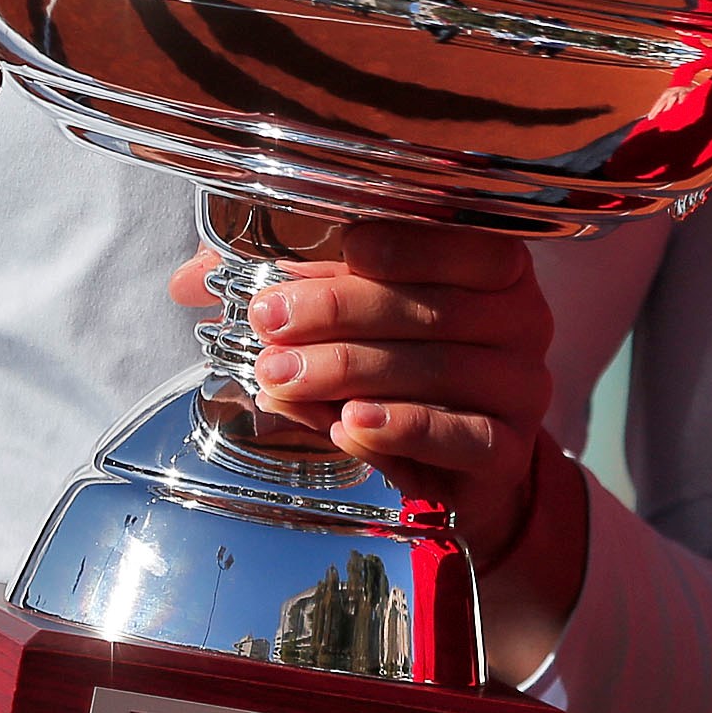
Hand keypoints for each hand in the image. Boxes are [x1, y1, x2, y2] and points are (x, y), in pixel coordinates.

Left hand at [169, 230, 587, 681]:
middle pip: (435, 306)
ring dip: (351, 371)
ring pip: (440, 368)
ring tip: (281, 379)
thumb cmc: (400, 370)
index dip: (405, 243)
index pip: (464, 242)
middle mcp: (522, 320)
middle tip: (269, 320)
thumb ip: (287, 287)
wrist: (460, 469)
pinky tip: (348, 424)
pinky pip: (461, 434)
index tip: (342, 245)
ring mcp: (522, 386)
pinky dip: (401, 426)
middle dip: (341, 311)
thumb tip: (189, 281)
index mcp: (495, 267)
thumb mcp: (349, 321)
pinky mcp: (509, 450)